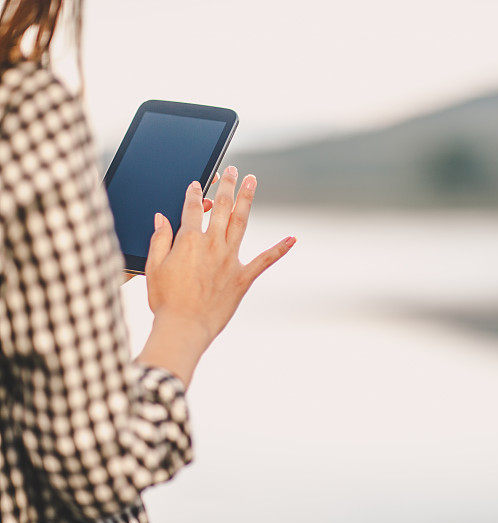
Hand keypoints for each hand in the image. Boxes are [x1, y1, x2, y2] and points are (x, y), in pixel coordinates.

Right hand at [136, 166, 295, 385]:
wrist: (184, 327)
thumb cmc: (165, 300)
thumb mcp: (154, 267)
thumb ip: (159, 240)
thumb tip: (161, 218)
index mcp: (188, 241)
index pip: (191, 209)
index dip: (193, 194)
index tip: (196, 183)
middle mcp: (212, 245)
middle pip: (219, 207)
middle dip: (225, 186)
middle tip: (232, 169)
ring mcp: (230, 259)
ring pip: (240, 222)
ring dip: (246, 200)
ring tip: (252, 181)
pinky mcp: (243, 277)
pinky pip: (265, 260)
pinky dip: (280, 249)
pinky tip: (293, 239)